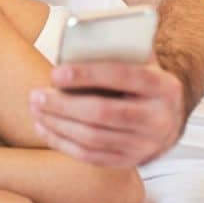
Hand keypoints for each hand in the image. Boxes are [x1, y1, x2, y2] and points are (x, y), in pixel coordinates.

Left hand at [29, 58, 184, 167]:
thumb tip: (75, 40)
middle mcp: (159, 119)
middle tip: (35, 94)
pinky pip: (90, 156)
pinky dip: (62, 142)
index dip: (86, 74)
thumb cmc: (141, 80)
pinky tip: (43, 127)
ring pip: (93, 137)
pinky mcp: (130, 161)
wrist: (168, 118)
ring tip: (35, 108)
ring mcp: (145, 144)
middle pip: (103, 112)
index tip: (55, 73)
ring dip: (57, 124)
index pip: (122, 76)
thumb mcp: (139, 60)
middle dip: (64, 104)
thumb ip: (116, 49)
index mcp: (163, 85)